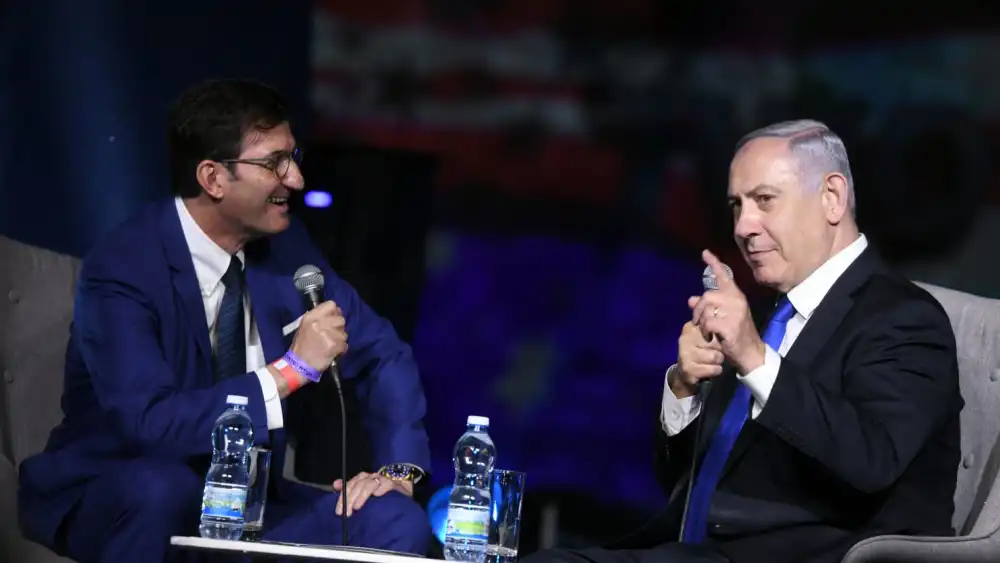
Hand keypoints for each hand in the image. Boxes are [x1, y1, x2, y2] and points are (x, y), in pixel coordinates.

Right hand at [289, 301, 347, 372]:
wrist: (299, 365)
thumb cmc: (302, 346)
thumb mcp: (305, 326)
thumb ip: (319, 318)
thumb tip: (333, 314)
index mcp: (311, 316)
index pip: (332, 305)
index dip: (335, 312)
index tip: (333, 319)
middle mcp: (319, 323)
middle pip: (341, 319)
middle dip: (339, 328)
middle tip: (333, 335)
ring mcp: (328, 334)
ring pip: (344, 333)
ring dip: (340, 339)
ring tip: (331, 345)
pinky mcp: (334, 345)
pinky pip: (345, 344)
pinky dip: (341, 349)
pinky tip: (333, 352)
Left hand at [333, 471, 412, 516]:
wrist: (403, 484)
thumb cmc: (381, 489)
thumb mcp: (364, 489)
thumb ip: (350, 488)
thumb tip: (335, 485)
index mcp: (363, 478)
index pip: (349, 485)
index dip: (343, 498)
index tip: (339, 511)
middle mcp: (371, 477)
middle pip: (357, 485)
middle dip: (350, 499)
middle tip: (347, 513)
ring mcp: (382, 479)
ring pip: (369, 484)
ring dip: (362, 495)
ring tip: (357, 507)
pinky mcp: (393, 482)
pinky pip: (386, 484)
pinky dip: (380, 488)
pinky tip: (377, 494)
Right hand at [673, 321, 724, 398]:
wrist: (688, 373)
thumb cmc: (702, 351)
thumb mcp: (707, 336)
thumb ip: (712, 323)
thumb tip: (712, 308)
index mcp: (690, 327)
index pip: (711, 325)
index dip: (719, 335)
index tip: (716, 340)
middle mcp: (685, 338)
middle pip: (716, 342)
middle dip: (720, 349)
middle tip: (714, 352)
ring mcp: (684, 354)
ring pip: (715, 356)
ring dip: (719, 361)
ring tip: (713, 361)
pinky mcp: (687, 369)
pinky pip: (713, 369)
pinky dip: (716, 371)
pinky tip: (711, 370)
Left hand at [688, 249, 764, 374]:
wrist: (751, 353)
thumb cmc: (736, 334)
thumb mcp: (722, 317)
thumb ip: (707, 307)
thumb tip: (691, 299)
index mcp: (736, 296)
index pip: (724, 276)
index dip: (714, 264)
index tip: (705, 253)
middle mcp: (736, 301)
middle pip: (707, 296)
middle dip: (698, 309)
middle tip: (698, 320)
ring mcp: (735, 313)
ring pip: (707, 309)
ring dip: (702, 321)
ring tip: (706, 330)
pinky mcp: (730, 326)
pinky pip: (708, 322)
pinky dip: (706, 330)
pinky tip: (711, 335)